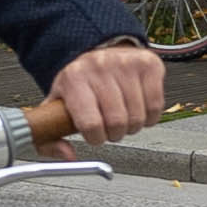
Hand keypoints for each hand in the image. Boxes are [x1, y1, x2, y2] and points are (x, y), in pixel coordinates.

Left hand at [40, 43, 165, 147]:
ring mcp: (126, 63)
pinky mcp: (148, 64)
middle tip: (110, 127)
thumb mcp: (56, 106)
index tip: (95, 135)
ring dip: (131, 126)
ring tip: (122, 115)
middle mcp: (99, 67)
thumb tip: (67, 155)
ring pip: (138, 117)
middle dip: (114, 134)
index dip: (95, 138)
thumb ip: (51, 138)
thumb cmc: (80, 83)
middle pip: (117, 122)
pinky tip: (138, 108)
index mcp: (74, 79)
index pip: (90, 123)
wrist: (100, 51)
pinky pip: (156, 107)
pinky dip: (149, 116)